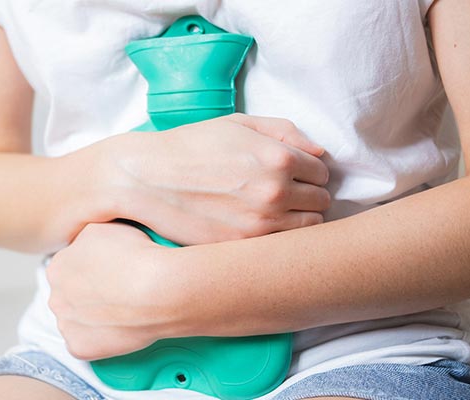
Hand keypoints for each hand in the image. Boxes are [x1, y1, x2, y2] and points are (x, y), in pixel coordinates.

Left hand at [47, 222, 183, 360]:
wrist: (159, 290)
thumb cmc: (137, 257)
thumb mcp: (103, 227)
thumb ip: (85, 238)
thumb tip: (87, 244)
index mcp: (57, 267)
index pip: (68, 268)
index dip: (90, 269)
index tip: (108, 272)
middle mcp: (56, 297)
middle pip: (70, 295)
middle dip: (89, 294)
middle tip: (117, 292)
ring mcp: (66, 325)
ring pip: (77, 321)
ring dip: (93, 317)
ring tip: (122, 311)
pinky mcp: (79, 348)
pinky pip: (86, 344)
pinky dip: (101, 339)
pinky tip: (120, 328)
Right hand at [90, 113, 330, 245]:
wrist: (146, 178)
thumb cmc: (190, 146)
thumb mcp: (237, 124)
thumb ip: (285, 132)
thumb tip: (319, 153)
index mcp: (279, 158)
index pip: (322, 172)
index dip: (308, 171)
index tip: (292, 174)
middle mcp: (275, 193)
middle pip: (321, 202)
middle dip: (307, 196)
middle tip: (284, 194)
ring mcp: (260, 224)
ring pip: (308, 229)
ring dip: (297, 220)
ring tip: (273, 213)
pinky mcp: (242, 247)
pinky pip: (281, 248)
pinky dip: (277, 239)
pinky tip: (258, 228)